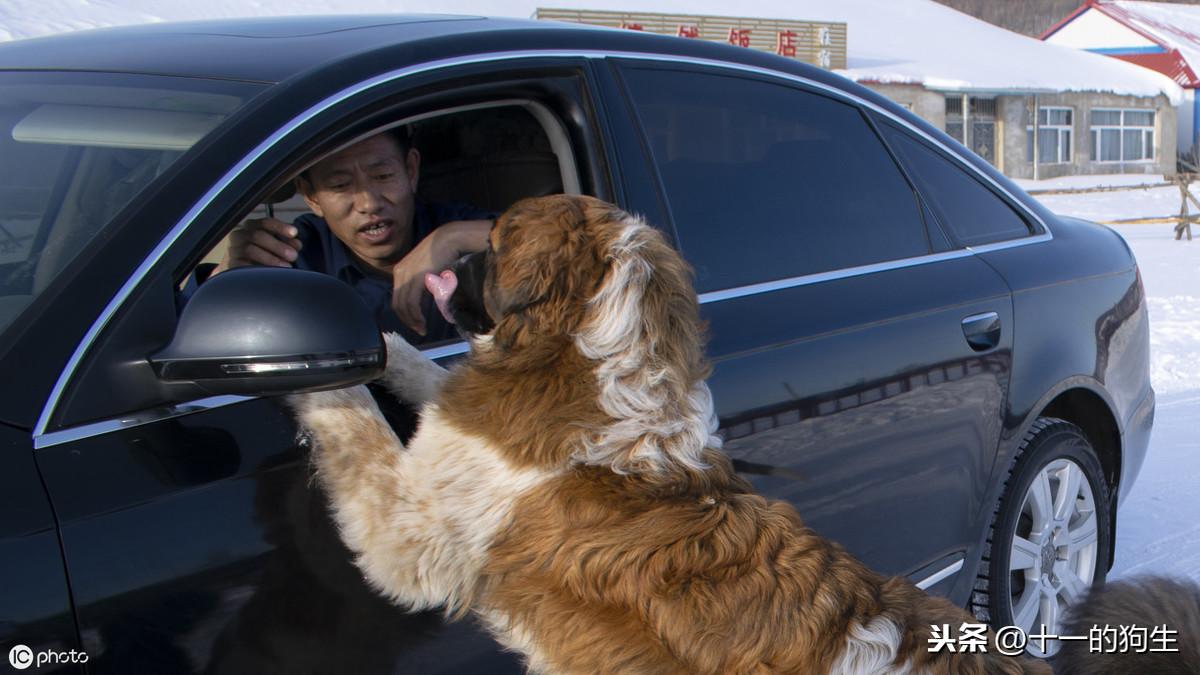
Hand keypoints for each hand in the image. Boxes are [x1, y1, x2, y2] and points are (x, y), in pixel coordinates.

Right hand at [212, 218, 301, 274]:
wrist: (239, 274)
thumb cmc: (263, 257)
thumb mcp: (274, 246)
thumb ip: (286, 242)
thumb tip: (296, 244)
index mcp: (251, 227)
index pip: (265, 222)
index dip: (280, 227)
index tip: (294, 233)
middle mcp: (239, 236)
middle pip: (257, 235)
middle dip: (278, 246)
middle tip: (293, 256)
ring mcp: (233, 250)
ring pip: (250, 250)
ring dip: (271, 258)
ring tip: (286, 266)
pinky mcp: (230, 265)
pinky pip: (243, 265)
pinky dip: (258, 269)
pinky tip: (270, 273)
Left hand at [390, 220, 490, 334]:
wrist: (450, 238)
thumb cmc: (444, 252)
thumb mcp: (428, 269)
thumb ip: (423, 283)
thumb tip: (427, 299)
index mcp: (400, 270)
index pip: (397, 298)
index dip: (404, 314)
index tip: (416, 323)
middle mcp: (400, 273)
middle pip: (397, 304)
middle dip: (407, 320)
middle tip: (419, 330)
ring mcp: (407, 275)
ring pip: (403, 306)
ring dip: (412, 320)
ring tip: (422, 329)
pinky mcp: (416, 278)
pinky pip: (411, 302)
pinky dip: (415, 315)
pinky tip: (422, 321)